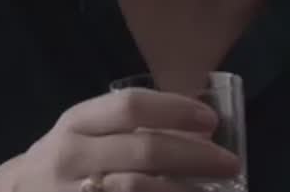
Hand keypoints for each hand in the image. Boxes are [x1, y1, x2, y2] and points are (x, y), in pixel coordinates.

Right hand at [0, 89, 241, 191]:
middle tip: (229, 161)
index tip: (211, 119)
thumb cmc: (59, 164)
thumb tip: (196, 128)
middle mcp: (74, 157)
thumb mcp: (80, 135)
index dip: (175, 109)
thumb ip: (124, 129)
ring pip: (141, 189)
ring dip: (186, 190)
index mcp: (75, 124)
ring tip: (216, 190)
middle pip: (145, 150)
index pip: (130, 107)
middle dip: (196, 155)